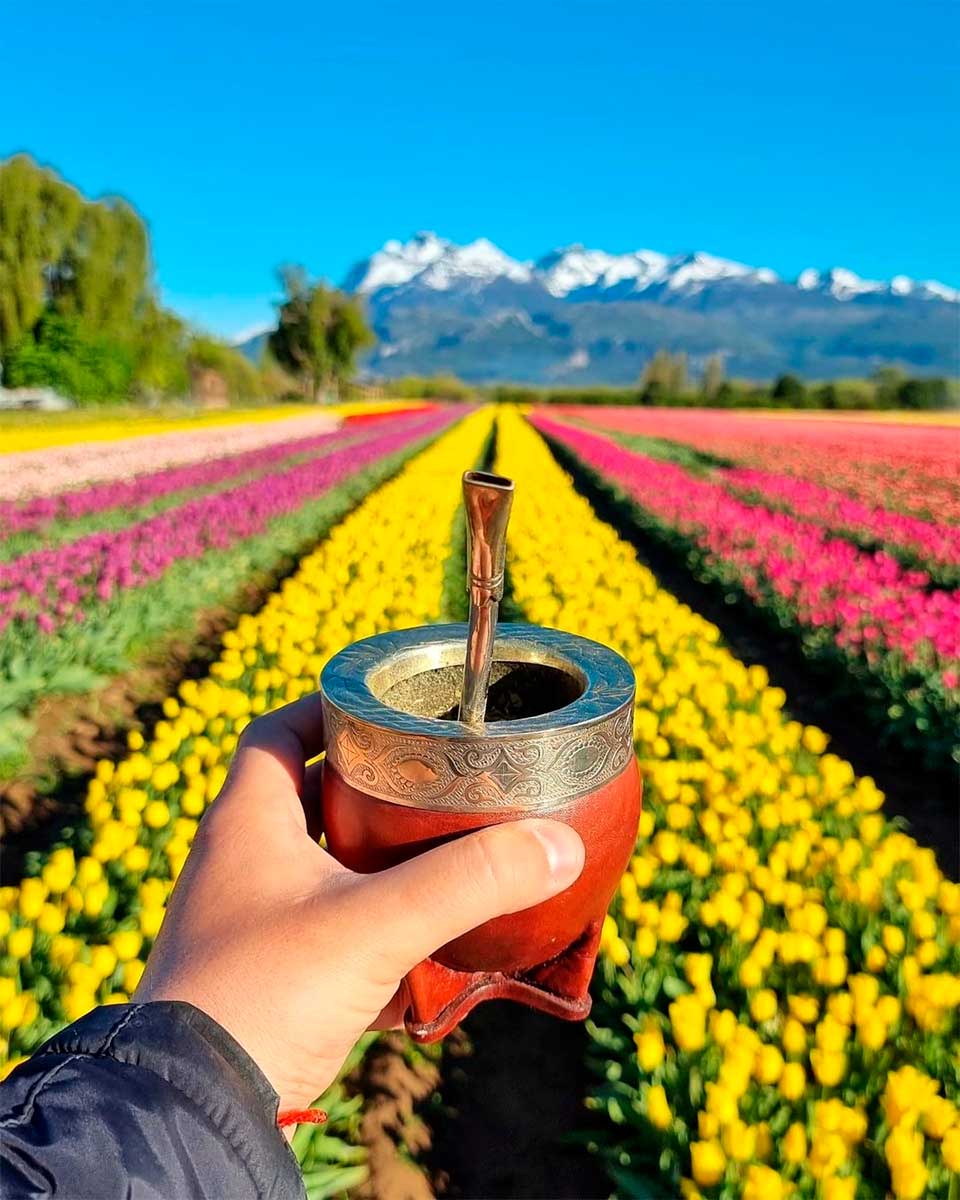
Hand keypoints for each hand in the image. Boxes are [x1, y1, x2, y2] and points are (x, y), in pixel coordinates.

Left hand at [136, 692, 584, 1111]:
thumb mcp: (375, 925)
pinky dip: (369, 927)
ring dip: (373, 860)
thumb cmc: (264, 992)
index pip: (278, 732)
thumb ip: (469, 883)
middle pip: (306, 796)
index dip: (326, 710)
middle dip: (368, 787)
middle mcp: (239, 862)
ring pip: (318, 866)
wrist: (196, 1108)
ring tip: (439, 852)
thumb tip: (558, 845)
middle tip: (431, 779)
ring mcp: (247, 921)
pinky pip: (324, 930)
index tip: (384, 708)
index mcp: (247, 821)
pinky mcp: (263, 974)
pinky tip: (422, 943)